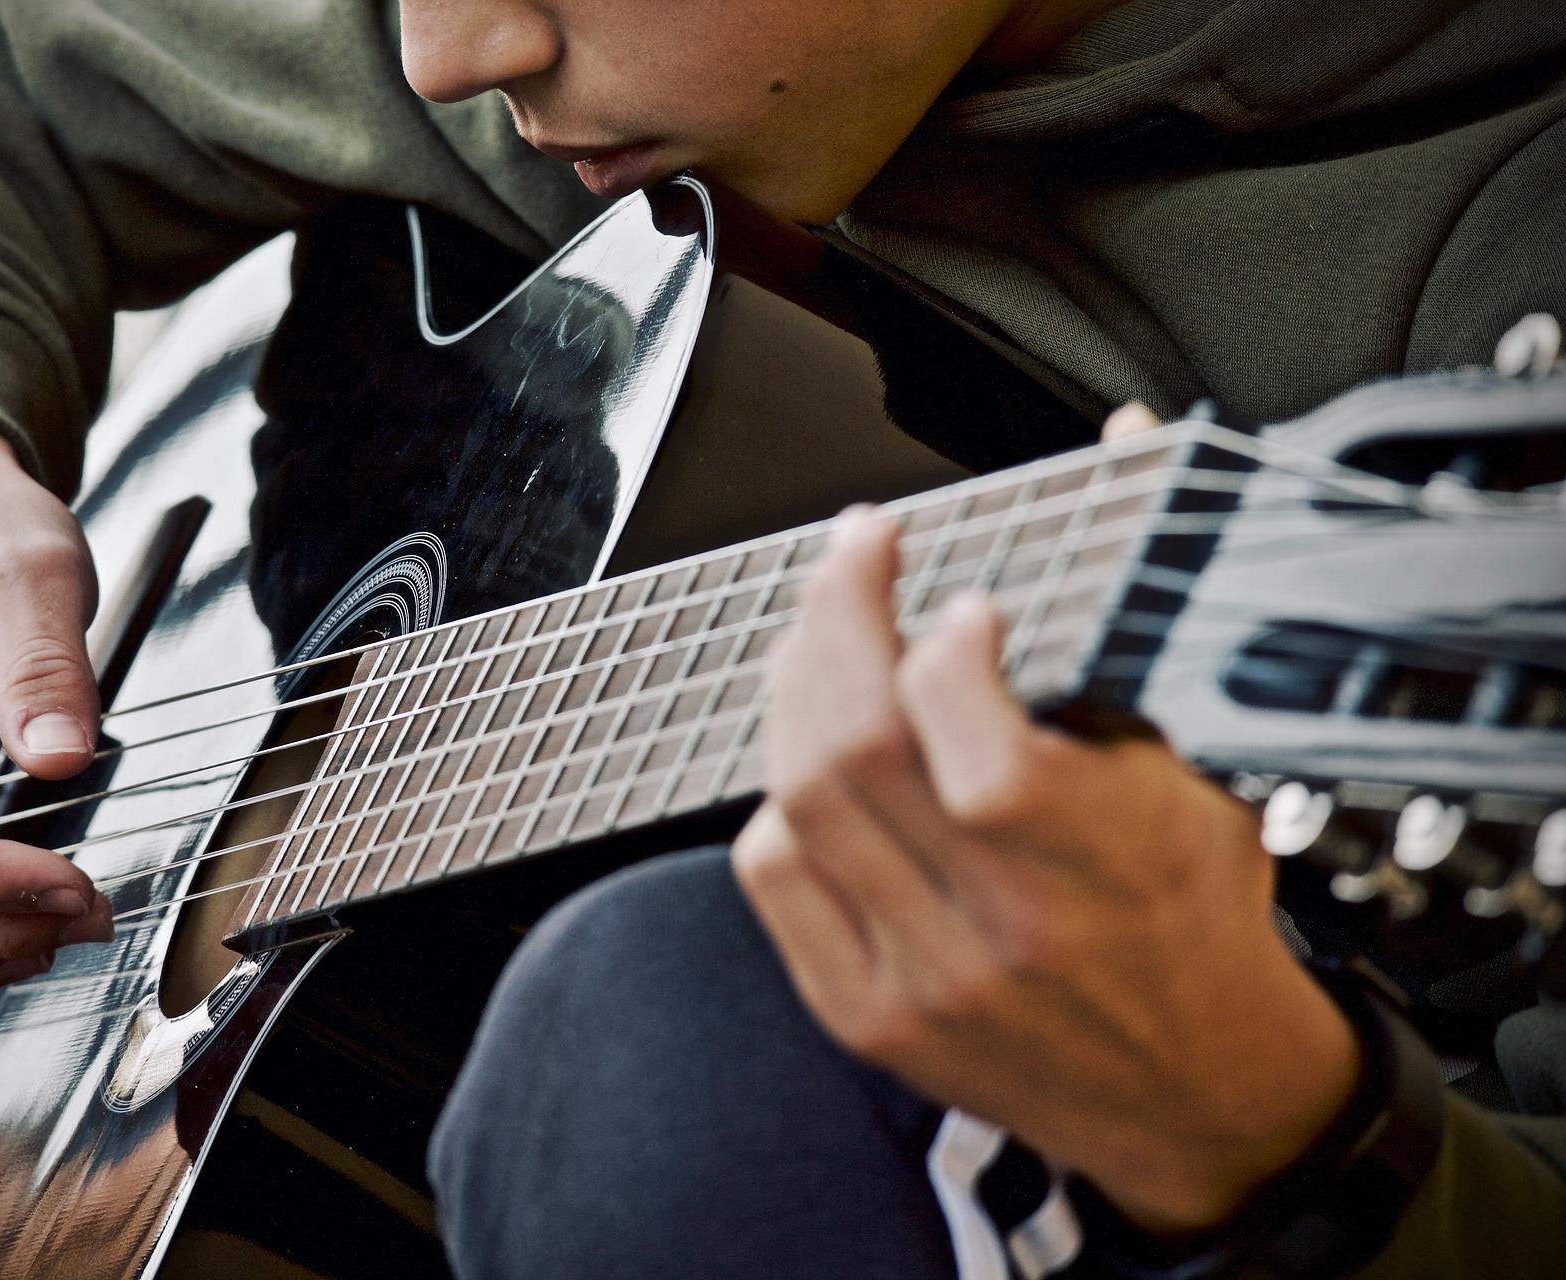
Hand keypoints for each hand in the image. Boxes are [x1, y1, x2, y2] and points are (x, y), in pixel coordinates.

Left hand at [731, 506, 1359, 1234]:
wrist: (1195, 1096)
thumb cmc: (1195, 926)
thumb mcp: (1203, 798)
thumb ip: (1107, 696)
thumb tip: (1038, 543)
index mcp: (1110, 869)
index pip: (981, 752)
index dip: (949, 652)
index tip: (965, 608)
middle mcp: (1006, 929)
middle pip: (858, 748)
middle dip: (840, 615)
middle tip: (855, 554)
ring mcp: (920, 977)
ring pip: (801, 798)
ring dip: (797, 687)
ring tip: (821, 633)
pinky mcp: (862, 1012)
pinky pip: (773, 874)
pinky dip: (777, 794)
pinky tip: (808, 753)